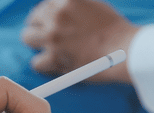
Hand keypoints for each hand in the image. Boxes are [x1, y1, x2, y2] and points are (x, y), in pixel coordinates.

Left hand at [20, 0, 138, 82]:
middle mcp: (56, 15)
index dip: (47, 15)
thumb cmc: (115, 30)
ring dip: (37, 44)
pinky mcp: (54, 57)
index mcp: (66, 0)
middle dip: (39, 27)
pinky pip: (36, 62)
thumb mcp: (94, 5)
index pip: (44, 4)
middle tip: (48, 37)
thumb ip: (74, 7)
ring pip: (28, 38)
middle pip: (33, 19)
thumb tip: (61, 12)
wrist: (125, 49)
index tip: (50, 22)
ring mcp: (53, 36)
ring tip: (49, 50)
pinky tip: (54, 65)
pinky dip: (44, 65)